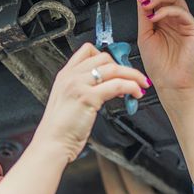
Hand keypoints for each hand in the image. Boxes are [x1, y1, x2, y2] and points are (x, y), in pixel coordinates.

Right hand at [33, 42, 149, 163]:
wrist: (52, 143)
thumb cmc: (61, 129)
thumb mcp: (69, 101)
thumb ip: (84, 89)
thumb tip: (109, 86)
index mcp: (65, 75)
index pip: (88, 50)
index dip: (107, 57)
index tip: (117, 68)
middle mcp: (71, 76)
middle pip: (104, 57)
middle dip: (123, 66)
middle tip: (133, 78)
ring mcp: (79, 85)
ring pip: (114, 69)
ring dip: (133, 75)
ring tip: (140, 85)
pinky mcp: (88, 97)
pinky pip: (117, 85)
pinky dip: (131, 87)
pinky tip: (135, 94)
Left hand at [135, 0, 193, 98]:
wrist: (169, 83)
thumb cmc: (158, 65)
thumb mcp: (144, 36)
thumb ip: (143, 17)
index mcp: (162, 21)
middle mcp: (173, 20)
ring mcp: (183, 23)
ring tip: (147, 4)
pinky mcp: (192, 28)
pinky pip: (182, 12)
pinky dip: (167, 10)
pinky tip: (156, 16)